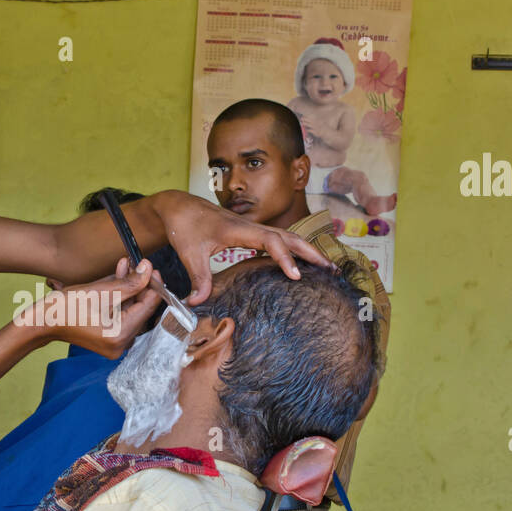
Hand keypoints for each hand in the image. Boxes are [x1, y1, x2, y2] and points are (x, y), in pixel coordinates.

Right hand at [15, 258, 160, 358]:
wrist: (43, 321)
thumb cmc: (67, 307)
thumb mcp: (102, 290)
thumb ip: (129, 282)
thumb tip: (148, 269)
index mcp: (121, 334)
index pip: (148, 306)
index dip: (152, 284)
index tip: (151, 267)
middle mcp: (122, 344)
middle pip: (141, 309)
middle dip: (139, 285)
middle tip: (138, 265)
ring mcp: (116, 344)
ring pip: (132, 311)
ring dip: (129, 289)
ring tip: (125, 266)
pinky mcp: (110, 340)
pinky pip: (122, 316)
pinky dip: (120, 300)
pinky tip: (117, 279)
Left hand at [151, 191, 333, 303]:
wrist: (180, 207)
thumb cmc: (185, 227)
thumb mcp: (190, 253)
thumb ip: (198, 278)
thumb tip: (197, 303)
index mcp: (239, 230)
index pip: (270, 241)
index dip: (284, 257)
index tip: (295, 276)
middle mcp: (251, 227)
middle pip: (289, 236)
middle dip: (311, 252)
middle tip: (332, 270)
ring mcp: (252, 229)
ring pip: (287, 237)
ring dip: (307, 250)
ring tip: (327, 268)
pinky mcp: (250, 234)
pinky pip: (278, 241)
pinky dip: (294, 250)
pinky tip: (303, 264)